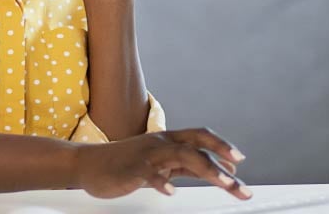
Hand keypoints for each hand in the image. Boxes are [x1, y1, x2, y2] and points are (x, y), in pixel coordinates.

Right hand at [70, 128, 251, 199]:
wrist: (88, 164)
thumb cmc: (126, 164)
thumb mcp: (161, 162)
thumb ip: (187, 165)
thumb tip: (221, 169)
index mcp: (168, 140)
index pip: (200, 137)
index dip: (221, 145)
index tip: (240, 160)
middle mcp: (161, 143)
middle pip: (197, 148)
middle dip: (221, 165)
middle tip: (238, 184)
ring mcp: (147, 155)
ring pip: (182, 156)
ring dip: (206, 169)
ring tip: (224, 183)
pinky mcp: (131, 169)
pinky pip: (149, 174)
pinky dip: (161, 182)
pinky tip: (171, 192)